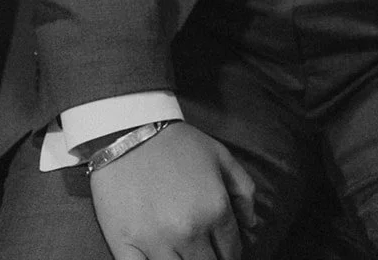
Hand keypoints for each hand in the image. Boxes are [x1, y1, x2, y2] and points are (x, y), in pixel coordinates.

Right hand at [89, 121, 256, 258]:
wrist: (129, 130)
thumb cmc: (176, 143)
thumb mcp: (220, 155)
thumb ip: (243, 190)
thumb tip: (251, 224)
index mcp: (214, 210)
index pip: (231, 252)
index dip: (229, 254)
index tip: (222, 250)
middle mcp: (189, 232)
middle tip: (204, 250)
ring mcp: (156, 243)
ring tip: (183, 252)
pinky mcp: (125, 247)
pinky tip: (160, 258)